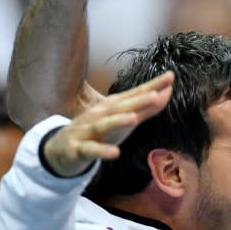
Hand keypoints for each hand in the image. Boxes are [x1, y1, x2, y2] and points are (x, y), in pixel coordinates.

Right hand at [43, 71, 174, 176]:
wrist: (60, 149)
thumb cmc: (98, 132)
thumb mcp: (124, 120)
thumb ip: (146, 109)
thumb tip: (166, 93)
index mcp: (112, 106)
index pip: (135, 94)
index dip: (152, 86)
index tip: (170, 76)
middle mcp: (100, 114)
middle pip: (121, 106)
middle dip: (138, 100)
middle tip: (156, 93)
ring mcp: (88, 130)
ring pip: (103, 125)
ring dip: (117, 121)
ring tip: (133, 118)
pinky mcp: (79, 148)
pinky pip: (91, 150)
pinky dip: (102, 150)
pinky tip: (115, 153)